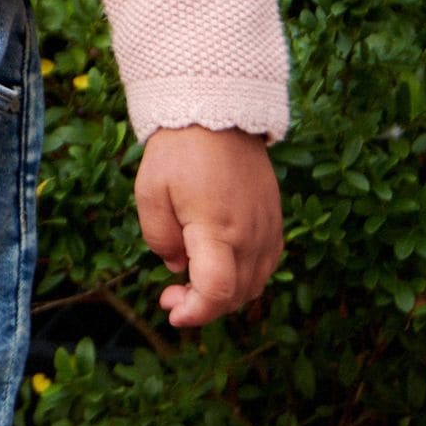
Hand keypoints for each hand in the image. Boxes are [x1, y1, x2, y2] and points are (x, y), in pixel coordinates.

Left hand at [135, 125, 283, 329]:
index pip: (217, 291)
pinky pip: (266, 265)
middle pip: (237, 295)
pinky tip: (218, 265)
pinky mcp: (274, 221)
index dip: (196, 312)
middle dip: (203, 306)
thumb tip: (176, 266)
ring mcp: (268, 228)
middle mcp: (251, 235)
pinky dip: (243, 278)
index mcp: (218, 229)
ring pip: (254, 285)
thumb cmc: (180, 150)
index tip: (172, 312)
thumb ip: (159, 237)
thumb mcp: (150, 193)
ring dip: (224, 295)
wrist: (219, 113)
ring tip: (191, 282)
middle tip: (170, 295)